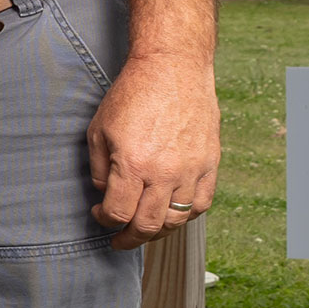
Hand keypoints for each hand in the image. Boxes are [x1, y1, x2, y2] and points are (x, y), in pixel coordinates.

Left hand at [86, 51, 219, 248]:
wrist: (173, 68)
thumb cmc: (132, 95)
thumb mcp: (99, 130)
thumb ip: (98, 169)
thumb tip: (104, 195)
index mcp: (133, 165)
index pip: (118, 214)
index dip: (105, 221)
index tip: (100, 215)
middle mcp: (165, 172)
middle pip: (148, 225)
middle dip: (129, 238)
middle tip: (119, 239)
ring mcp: (191, 169)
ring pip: (177, 220)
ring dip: (158, 230)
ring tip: (145, 228)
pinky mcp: (210, 163)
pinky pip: (201, 203)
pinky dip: (186, 216)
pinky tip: (173, 213)